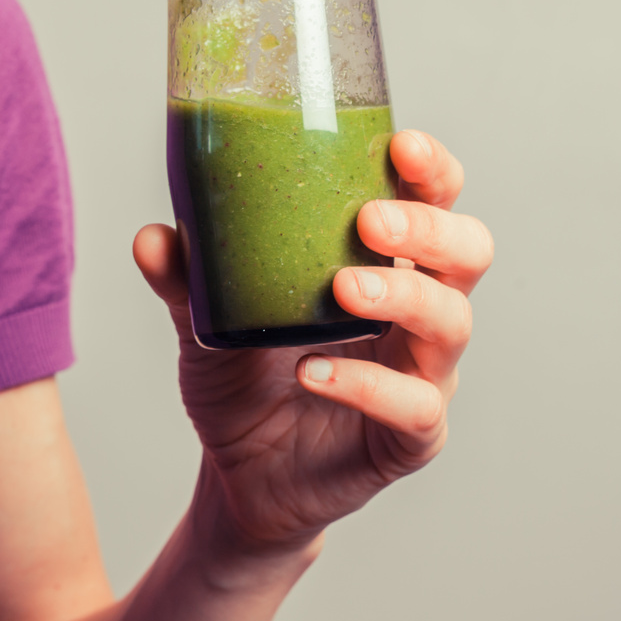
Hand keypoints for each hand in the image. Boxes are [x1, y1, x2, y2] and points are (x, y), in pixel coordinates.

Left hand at [134, 130, 492, 573]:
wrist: (241, 475)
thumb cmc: (244, 382)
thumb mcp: (207, 323)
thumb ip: (187, 280)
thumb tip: (153, 237)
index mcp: (384, 265)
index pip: (432, 202)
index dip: (430, 172)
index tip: (401, 145)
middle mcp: (418, 314)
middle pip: (467, 253)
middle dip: (428, 228)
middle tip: (370, 221)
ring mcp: (423, 375)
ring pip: (452, 323)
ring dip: (404, 296)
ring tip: (344, 289)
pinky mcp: (413, 436)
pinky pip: (413, 407)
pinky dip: (364, 386)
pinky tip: (311, 373)